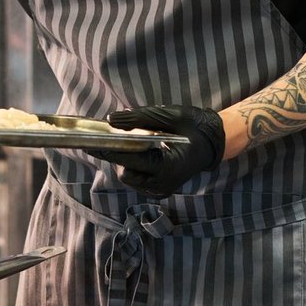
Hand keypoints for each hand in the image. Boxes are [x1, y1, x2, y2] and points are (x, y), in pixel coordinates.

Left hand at [99, 105, 225, 196]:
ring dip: (125, 162)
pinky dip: (133, 167)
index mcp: (169, 167)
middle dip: (118, 156)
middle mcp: (164, 184)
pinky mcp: (160, 189)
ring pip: (130, 178)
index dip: (109, 151)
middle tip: (115, 139)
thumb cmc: (193, 126)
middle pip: (126, 173)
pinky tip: (139, 154)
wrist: (214, 141)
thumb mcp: (168, 116)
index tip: (90, 144)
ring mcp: (163, 189)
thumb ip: (139, 118)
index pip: (131, 160)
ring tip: (133, 145)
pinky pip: (138, 180)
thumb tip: (111, 120)